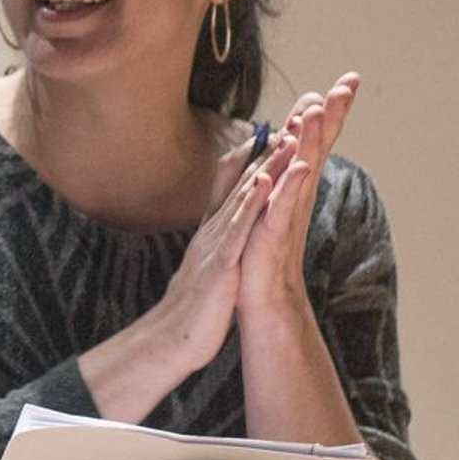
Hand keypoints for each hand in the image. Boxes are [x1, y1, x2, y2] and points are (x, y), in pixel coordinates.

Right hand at [151, 130, 299, 370]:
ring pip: (242, 199)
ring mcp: (216, 245)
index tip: (272, 133)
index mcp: (214, 233)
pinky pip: (238, 229)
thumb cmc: (192, 306)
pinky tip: (263, 182)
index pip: (233, 190)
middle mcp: (213, 231)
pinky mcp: (221, 263)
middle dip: (265, 153)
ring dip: (262, 168)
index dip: (253, 161)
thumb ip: (216, 244)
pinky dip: (250, 203)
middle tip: (287, 121)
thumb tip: (225, 233)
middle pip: (241, 185)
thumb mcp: (207, 266)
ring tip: (284, 139)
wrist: (171, 338)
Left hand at [237, 73, 359, 315]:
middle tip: (348, 83)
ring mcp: (286, 219)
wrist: (265, 309)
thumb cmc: (262, 263)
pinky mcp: (271, 239)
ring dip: (312, 141)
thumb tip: (279, 156)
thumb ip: (271, 183)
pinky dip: (289, 186)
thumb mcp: (264, 213)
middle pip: (317, 151)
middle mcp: (295, 202)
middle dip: (331, 117)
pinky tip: (299, 165)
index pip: (311, 146)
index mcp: (291, 192)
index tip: (337, 84)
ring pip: (302, 173)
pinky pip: (281, 209)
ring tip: (318, 110)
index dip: (323, 117)